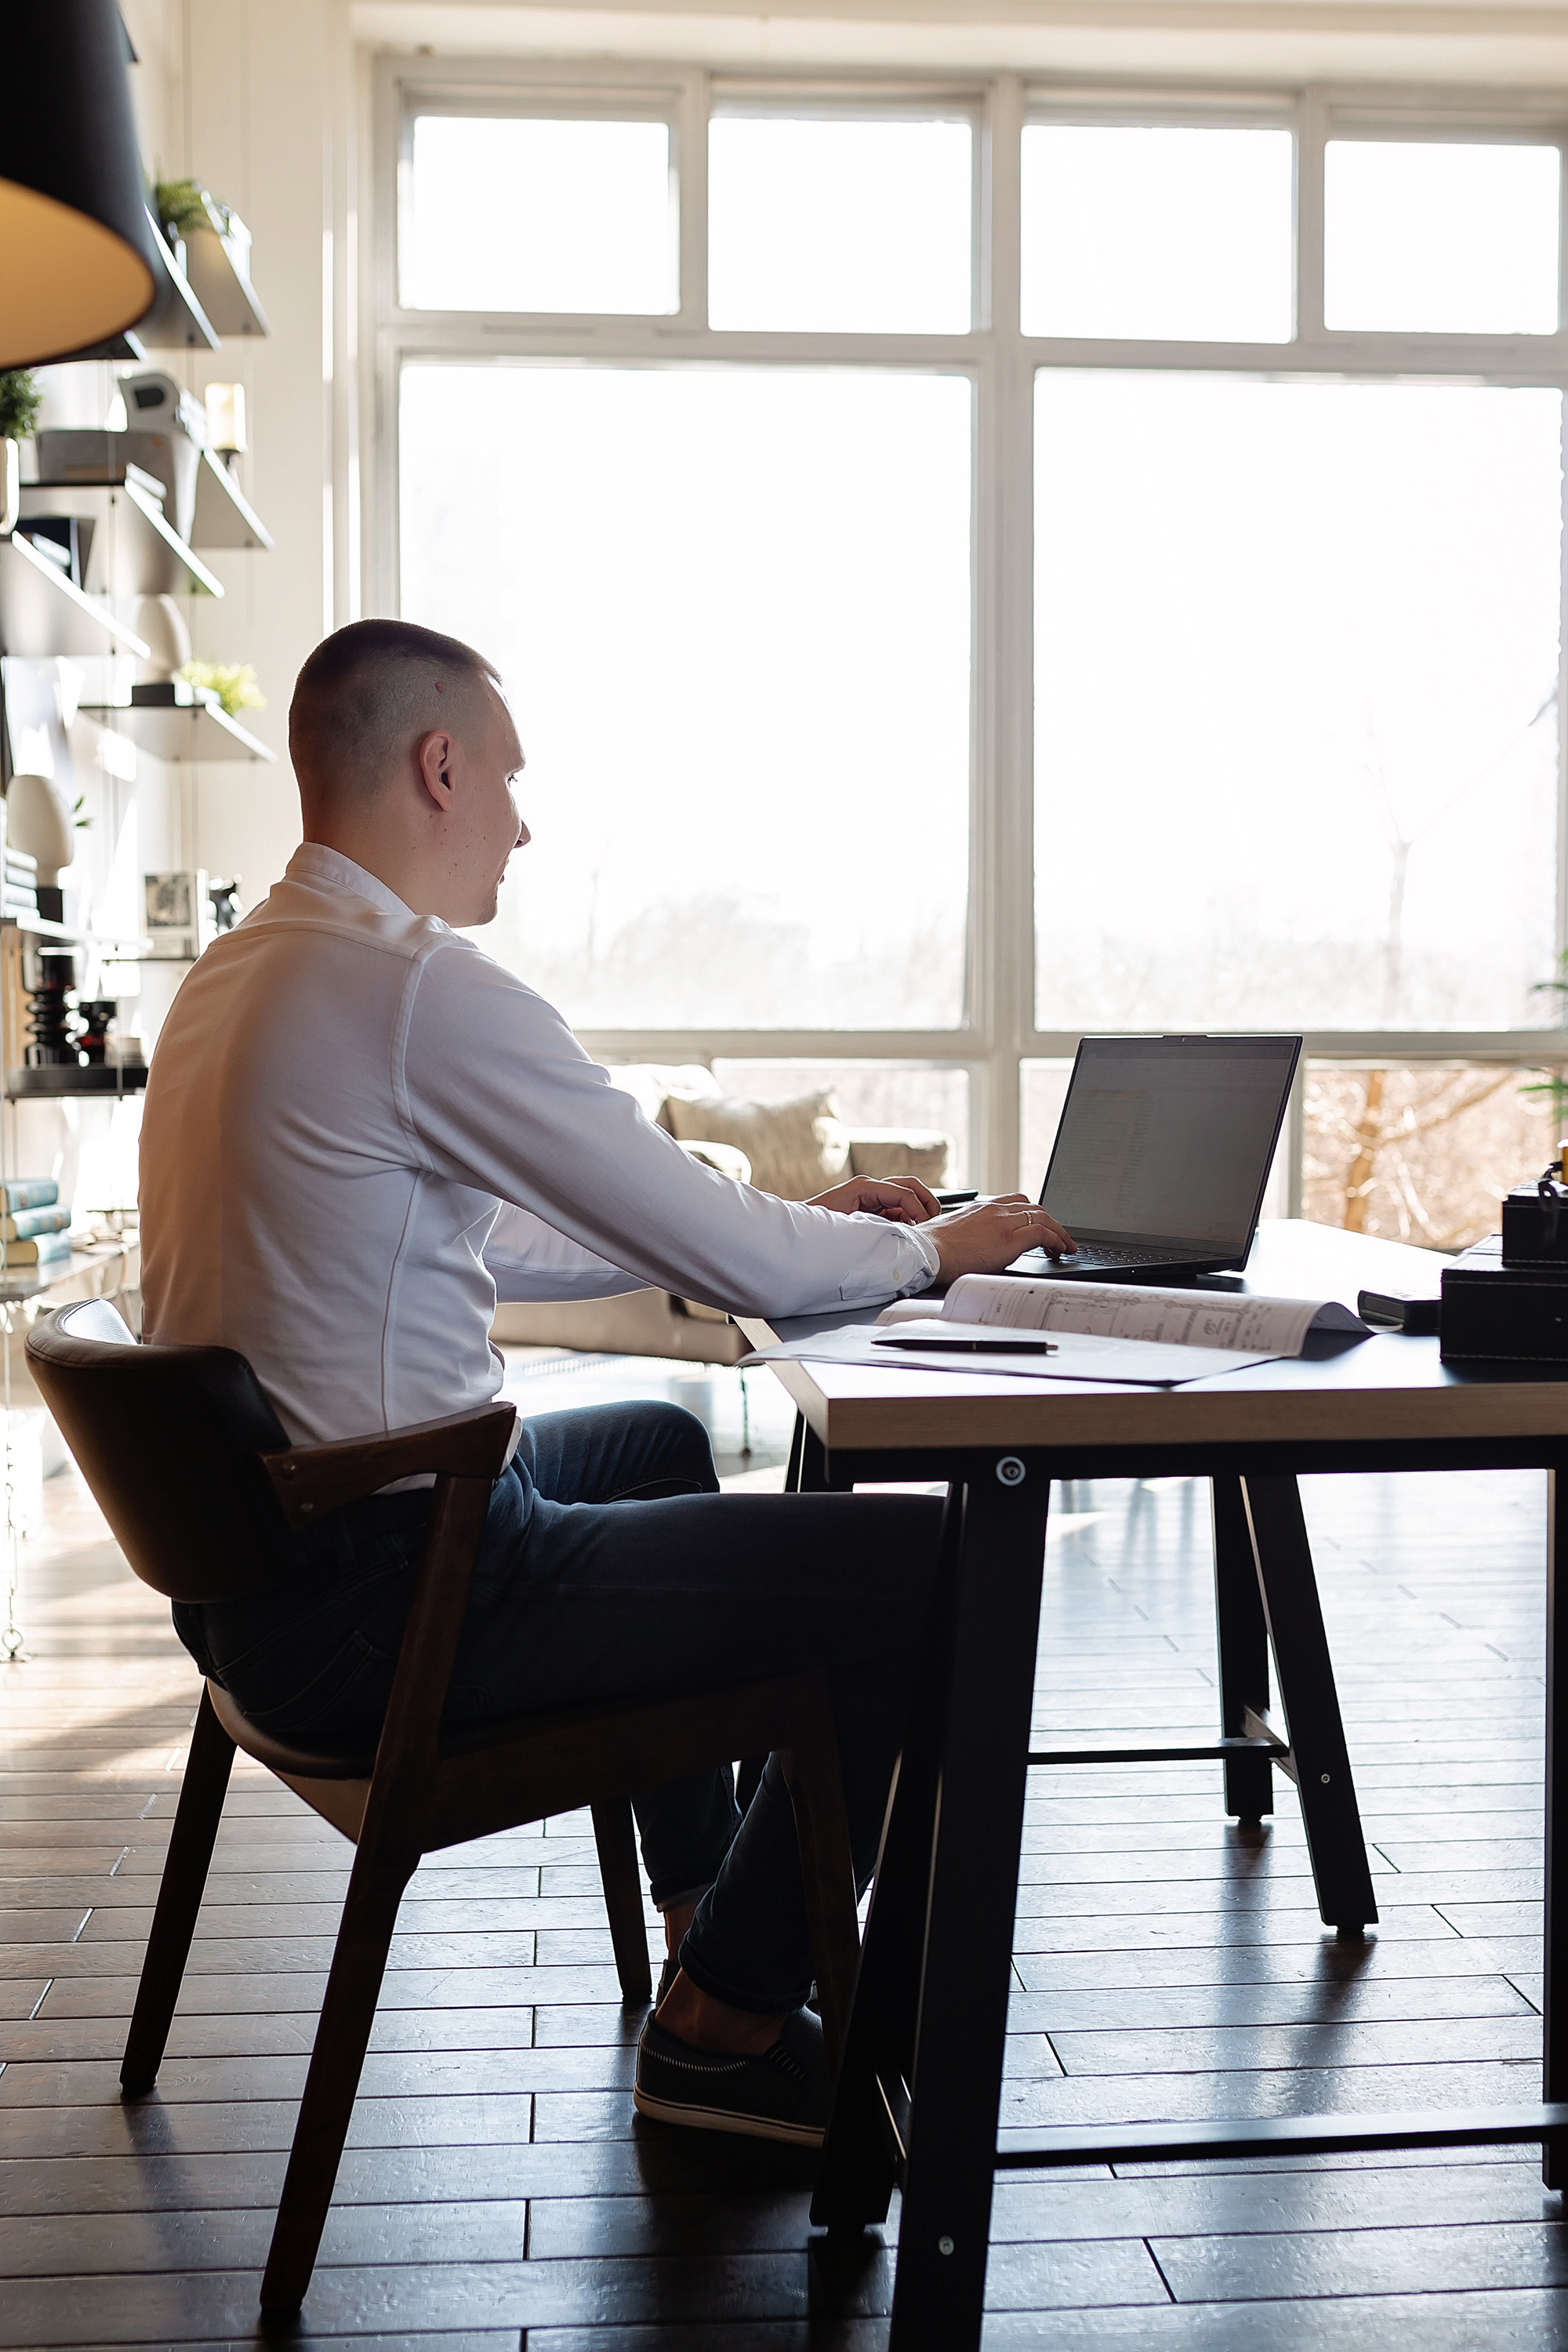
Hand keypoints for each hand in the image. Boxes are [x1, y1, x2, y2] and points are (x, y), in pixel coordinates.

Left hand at [809, 1174, 941, 1223]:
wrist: (801, 1234)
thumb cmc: (819, 1230)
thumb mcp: (849, 1227)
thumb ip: (876, 1227)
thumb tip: (903, 1232)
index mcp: (864, 1187)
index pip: (902, 1192)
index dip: (917, 1208)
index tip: (924, 1227)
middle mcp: (869, 1188)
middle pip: (908, 1185)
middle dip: (925, 1200)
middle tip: (934, 1220)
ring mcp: (871, 1197)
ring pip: (905, 1196)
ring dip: (919, 1209)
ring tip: (926, 1227)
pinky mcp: (871, 1209)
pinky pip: (897, 1209)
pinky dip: (908, 1218)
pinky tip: (911, 1233)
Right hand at [927, 1193, 1075, 1283]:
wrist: (926, 1253)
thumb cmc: (933, 1250)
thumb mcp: (954, 1234)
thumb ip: (971, 1234)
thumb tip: (977, 1246)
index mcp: (980, 1208)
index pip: (1015, 1202)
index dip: (1031, 1214)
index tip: (1038, 1225)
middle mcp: (993, 1210)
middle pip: (1032, 1207)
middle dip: (1048, 1221)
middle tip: (1056, 1237)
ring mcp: (1002, 1222)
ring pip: (1042, 1217)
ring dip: (1058, 1231)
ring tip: (1064, 1245)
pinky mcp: (1009, 1239)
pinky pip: (1043, 1233)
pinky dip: (1056, 1240)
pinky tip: (1059, 1250)